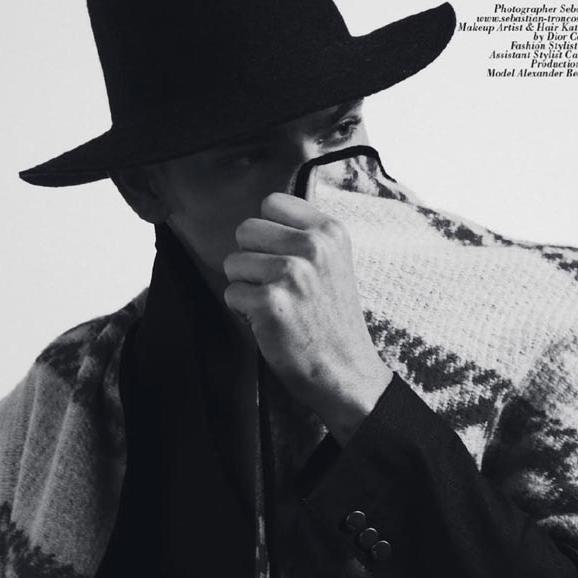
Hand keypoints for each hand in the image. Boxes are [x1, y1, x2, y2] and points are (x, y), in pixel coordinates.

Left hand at [223, 193, 392, 443]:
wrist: (347, 373)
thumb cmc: (333, 322)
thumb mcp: (334, 265)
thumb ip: (304, 237)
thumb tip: (261, 219)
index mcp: (329, 231)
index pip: (271, 203)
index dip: (266, 233)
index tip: (280, 258)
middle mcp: (312, 247)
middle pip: (245, 229)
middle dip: (250, 259)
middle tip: (273, 287)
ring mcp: (291, 274)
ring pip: (233, 262)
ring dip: (245, 287)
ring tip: (274, 307)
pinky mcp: (270, 303)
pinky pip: (231, 294)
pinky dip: (243, 313)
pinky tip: (269, 324)